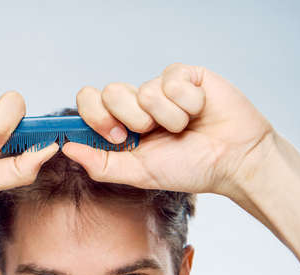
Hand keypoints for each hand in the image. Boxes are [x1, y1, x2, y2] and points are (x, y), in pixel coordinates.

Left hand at [62, 63, 273, 196]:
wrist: (233, 161)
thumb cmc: (188, 167)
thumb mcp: (138, 173)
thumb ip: (101, 163)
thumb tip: (66, 147)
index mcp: (121, 123)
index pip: (89, 100)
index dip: (96, 115)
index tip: (117, 137)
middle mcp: (137, 102)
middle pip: (109, 91)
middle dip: (133, 119)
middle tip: (153, 133)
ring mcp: (160, 87)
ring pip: (144, 90)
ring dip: (167, 118)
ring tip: (184, 126)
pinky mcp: (185, 75)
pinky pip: (172, 81)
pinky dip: (188, 104)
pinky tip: (199, 111)